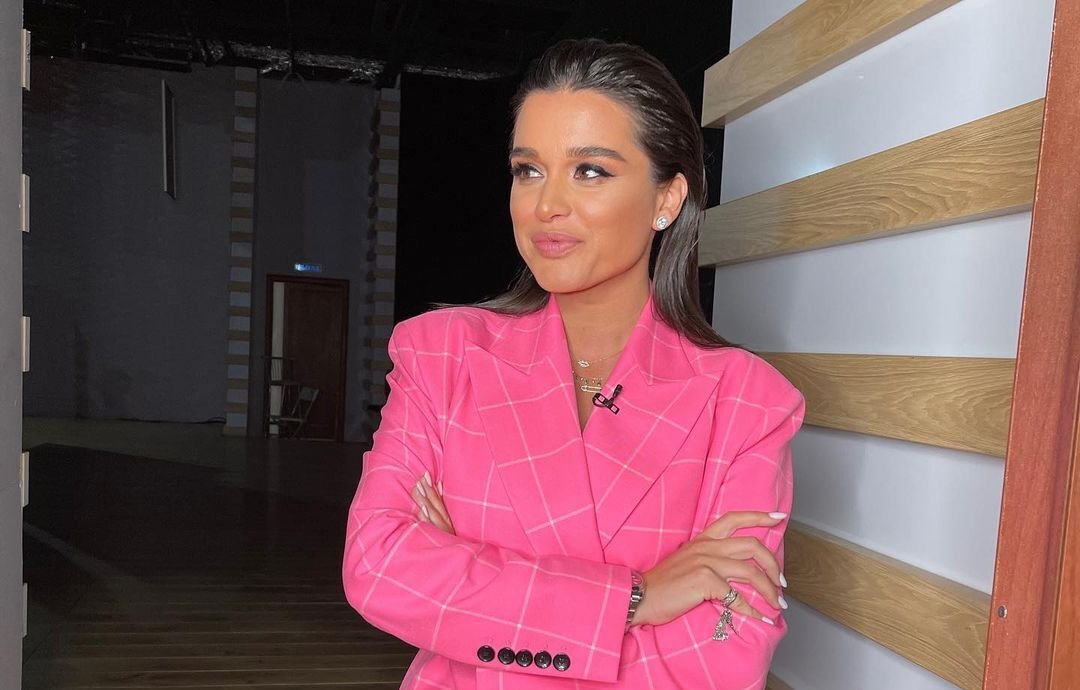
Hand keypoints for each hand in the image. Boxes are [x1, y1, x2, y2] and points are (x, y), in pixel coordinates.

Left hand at [411, 472, 454, 534]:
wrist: (461, 560)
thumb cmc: (454, 539)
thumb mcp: (451, 520)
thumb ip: (445, 503)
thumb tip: (439, 484)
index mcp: (448, 518)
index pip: (439, 499)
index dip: (431, 487)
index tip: (424, 474)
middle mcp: (447, 523)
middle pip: (435, 504)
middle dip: (427, 490)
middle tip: (418, 478)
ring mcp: (443, 532)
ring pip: (433, 513)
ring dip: (426, 500)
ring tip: (418, 489)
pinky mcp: (440, 540)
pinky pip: (432, 528)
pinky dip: (427, 518)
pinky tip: (421, 510)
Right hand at [633, 511, 787, 626]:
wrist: (640, 596)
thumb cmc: (663, 585)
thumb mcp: (687, 562)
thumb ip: (709, 559)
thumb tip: (736, 570)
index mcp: (702, 540)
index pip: (734, 519)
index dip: (759, 516)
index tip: (778, 518)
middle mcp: (706, 547)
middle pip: (753, 546)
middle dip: (774, 565)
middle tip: (781, 583)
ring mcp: (706, 562)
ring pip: (751, 571)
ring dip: (770, 590)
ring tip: (777, 603)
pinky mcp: (704, 581)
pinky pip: (738, 596)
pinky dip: (753, 610)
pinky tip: (760, 618)